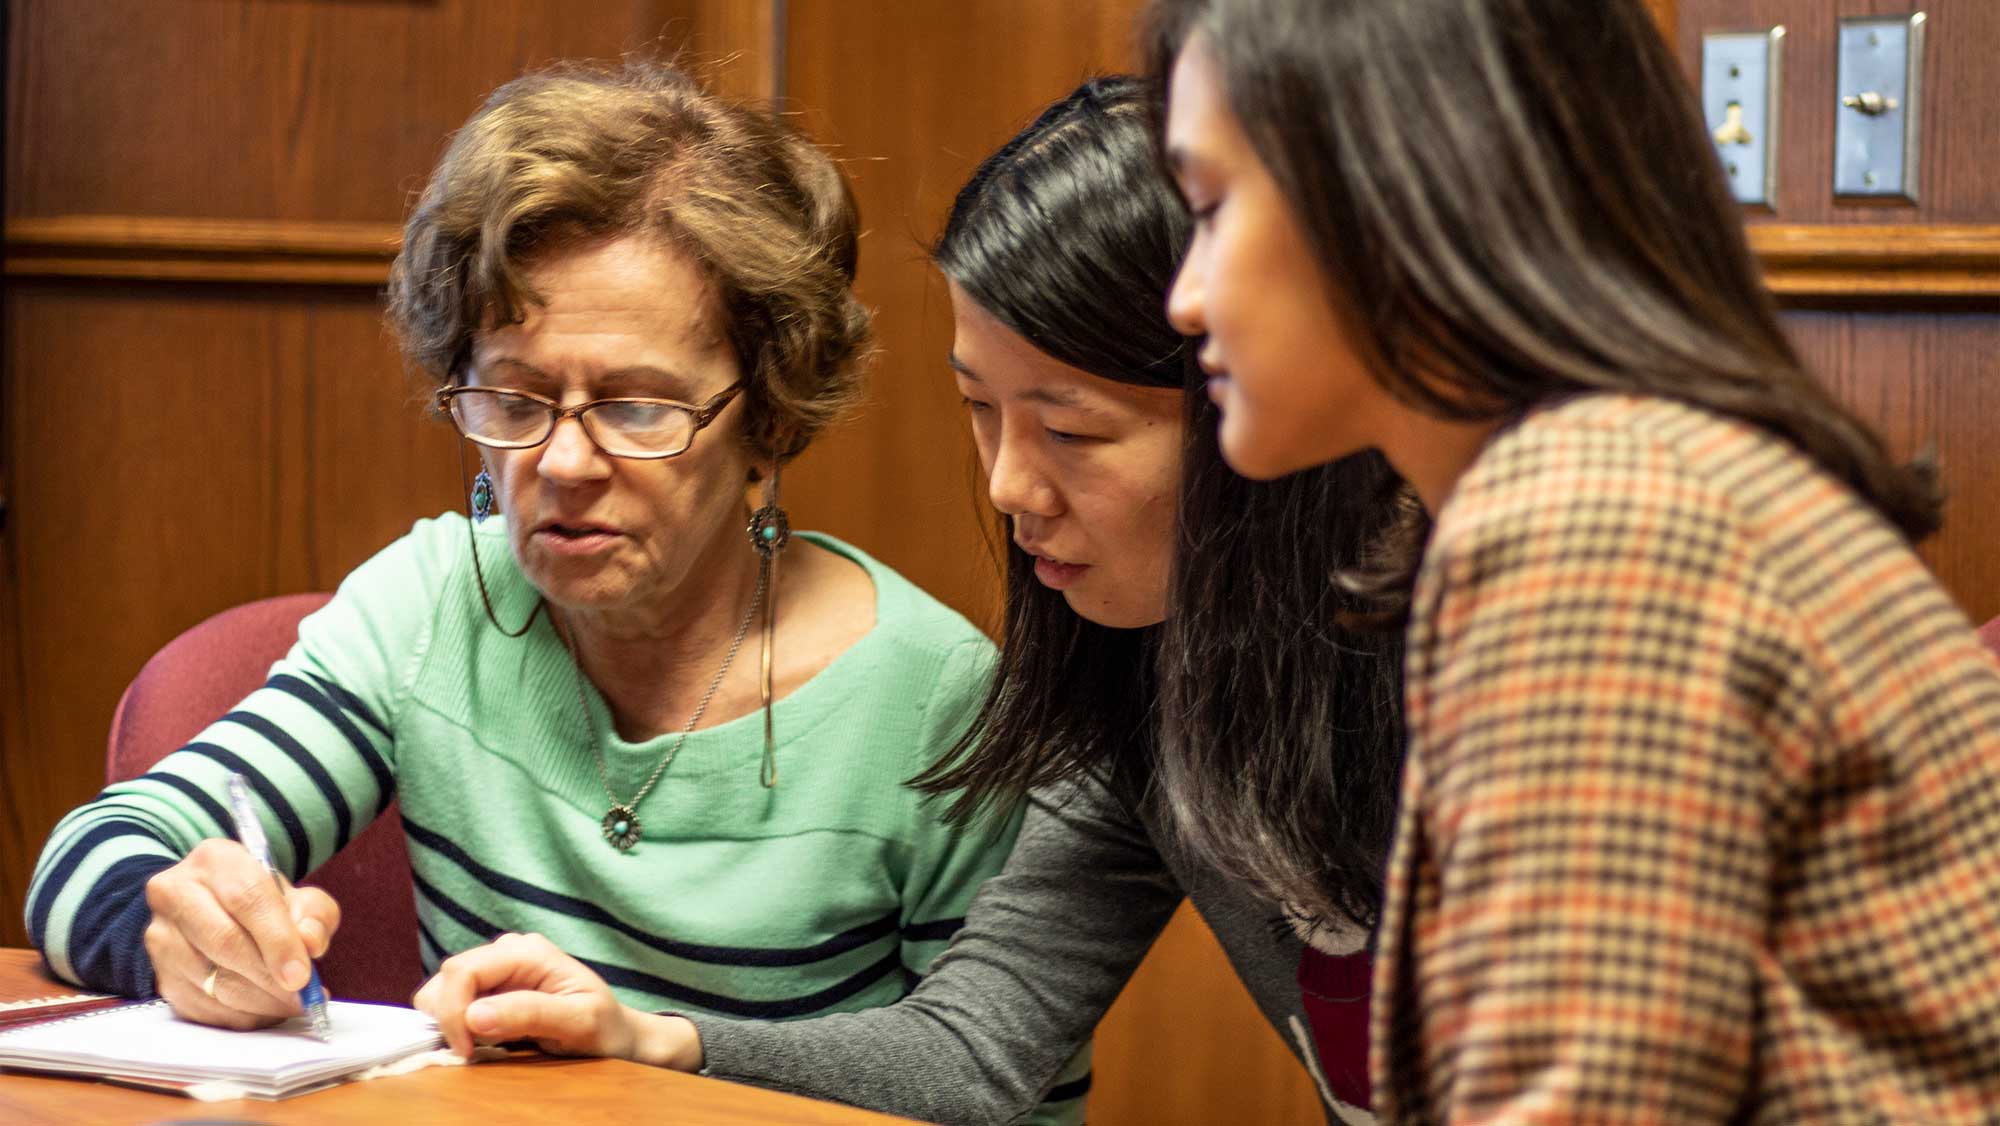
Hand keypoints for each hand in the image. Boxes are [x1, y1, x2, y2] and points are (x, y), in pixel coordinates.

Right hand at [142, 838, 339, 1029]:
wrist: (214, 910)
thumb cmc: (263, 903)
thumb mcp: (298, 897)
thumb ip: (314, 916)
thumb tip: (310, 944)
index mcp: (216, 861)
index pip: (247, 900)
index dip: (277, 941)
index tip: (301, 975)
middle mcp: (176, 892)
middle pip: (224, 941)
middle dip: (268, 977)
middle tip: (300, 997)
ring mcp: (161, 936)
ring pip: (210, 979)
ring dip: (258, 1001)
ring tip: (290, 1005)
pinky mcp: (160, 973)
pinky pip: (201, 1006)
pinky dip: (240, 1015)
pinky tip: (265, 1010)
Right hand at [412, 932, 702, 1068]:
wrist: (615, 1035)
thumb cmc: (604, 1027)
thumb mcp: (578, 1022)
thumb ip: (529, 1014)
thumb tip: (474, 1015)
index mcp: (527, 951)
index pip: (462, 971)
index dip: (453, 1012)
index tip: (466, 1051)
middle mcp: (506, 952)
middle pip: (446, 978)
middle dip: (449, 1018)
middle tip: (476, 1051)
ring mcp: (497, 970)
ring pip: (442, 991)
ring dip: (452, 1023)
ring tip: (485, 1045)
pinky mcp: (490, 990)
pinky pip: (454, 1004)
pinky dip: (457, 1026)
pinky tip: (484, 1040)